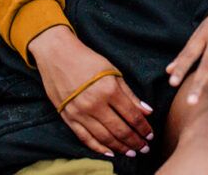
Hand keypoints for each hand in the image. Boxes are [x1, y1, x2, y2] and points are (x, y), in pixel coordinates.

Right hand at [29, 26, 152, 156]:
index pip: (132, 116)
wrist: (57, 55)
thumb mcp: (113, 71)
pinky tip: (110, 152)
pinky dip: (98, 148)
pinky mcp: (68, 117)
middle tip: (145, 148)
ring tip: (131, 152)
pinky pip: (85, 138)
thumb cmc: (88, 60)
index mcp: (109, 90)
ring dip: (120, 147)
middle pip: (120, 130)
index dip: (143, 128)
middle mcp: (94, 104)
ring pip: (104, 137)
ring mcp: (80, 113)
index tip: (150, 134)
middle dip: (135, 141)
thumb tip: (147, 111)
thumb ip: (130, 94)